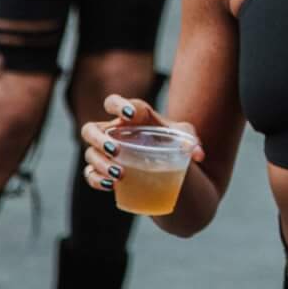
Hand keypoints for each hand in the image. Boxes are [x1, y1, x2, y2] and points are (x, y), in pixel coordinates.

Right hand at [79, 94, 203, 193]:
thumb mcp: (185, 137)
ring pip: (90, 153)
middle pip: (91, 129)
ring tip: (120, 174)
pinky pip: (90, 174)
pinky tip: (111, 185)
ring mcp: (105, 152)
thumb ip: (192, 140)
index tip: (129, 115)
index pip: (113, 103)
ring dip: (100, 163)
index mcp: (130, 117)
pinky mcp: (104, 171)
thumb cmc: (174, 142)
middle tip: (117, 151)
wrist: (173, 165)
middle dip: (100, 139)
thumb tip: (198, 154)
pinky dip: (97, 180)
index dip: (118, 105)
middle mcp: (113, 132)